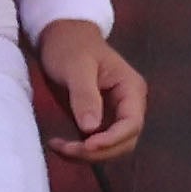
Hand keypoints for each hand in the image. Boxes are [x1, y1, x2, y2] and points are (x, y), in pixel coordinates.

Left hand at [30, 17, 147, 158]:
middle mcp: (128, 104)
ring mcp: (114, 114)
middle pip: (124, 142)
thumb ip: (85, 96)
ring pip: (110, 148)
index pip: (131, 124)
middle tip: (67, 148)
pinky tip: (59, 145)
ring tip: (58, 146)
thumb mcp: (76, 68)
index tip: (86, 145)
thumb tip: (90, 129)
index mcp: (131, 88)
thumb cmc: (71, 46)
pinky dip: (79, 150)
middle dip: (97, 151)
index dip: (112, 140)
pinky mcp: (99, 120)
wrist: (61, 37)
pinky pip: (95, 144)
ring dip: (86, 155)